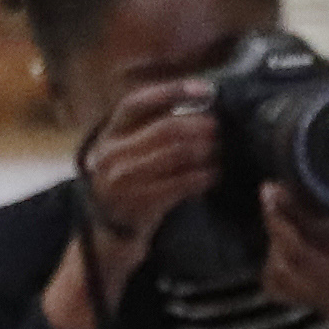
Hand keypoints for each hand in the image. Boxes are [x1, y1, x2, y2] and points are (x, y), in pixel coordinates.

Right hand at [51, 79, 221, 328]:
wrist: (106, 239)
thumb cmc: (127, 190)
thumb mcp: (128, 155)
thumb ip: (151, 130)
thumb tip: (199, 104)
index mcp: (108, 135)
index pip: (138, 102)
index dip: (173, 91)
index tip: (206, 89)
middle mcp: (110, 155)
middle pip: (166, 128)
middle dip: (201, 126)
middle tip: (222, 128)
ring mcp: (121, 181)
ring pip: (176, 155)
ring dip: (207, 152)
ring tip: (223, 151)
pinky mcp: (137, 205)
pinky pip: (179, 184)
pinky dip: (202, 177)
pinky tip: (215, 175)